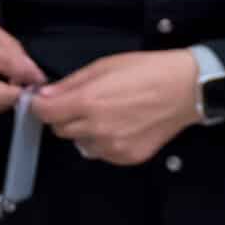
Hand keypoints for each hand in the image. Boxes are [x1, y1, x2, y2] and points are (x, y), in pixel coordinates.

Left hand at [29, 50, 201, 165]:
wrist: (185, 89)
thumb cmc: (147, 71)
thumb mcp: (104, 66)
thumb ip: (71, 84)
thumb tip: (45, 95)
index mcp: (88, 102)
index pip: (43, 114)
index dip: (39, 106)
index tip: (43, 101)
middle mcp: (98, 129)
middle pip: (60, 130)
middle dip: (63, 116)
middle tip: (80, 103)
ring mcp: (113, 147)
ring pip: (80, 144)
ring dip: (84, 131)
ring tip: (106, 113)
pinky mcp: (127, 158)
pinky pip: (102, 152)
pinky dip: (104, 141)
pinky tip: (120, 125)